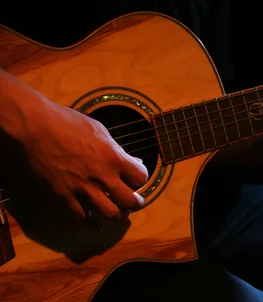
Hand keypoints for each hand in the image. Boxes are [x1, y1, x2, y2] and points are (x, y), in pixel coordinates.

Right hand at [23, 102, 147, 219]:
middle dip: (136, 203)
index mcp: (113, 157)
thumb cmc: (69, 123)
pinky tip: (95, 223)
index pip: (140, 176)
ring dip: (117, 215)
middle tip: (136, 202)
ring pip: (109, 213)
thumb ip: (117, 150)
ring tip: (119, 213)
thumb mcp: (100, 131)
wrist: (36, 128)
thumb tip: (131, 161)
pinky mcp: (63, 196)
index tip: (137, 178)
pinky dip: (91, 222)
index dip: (141, 178)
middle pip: (129, 200)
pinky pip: (82, 216)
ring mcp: (82, 188)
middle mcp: (101, 176)